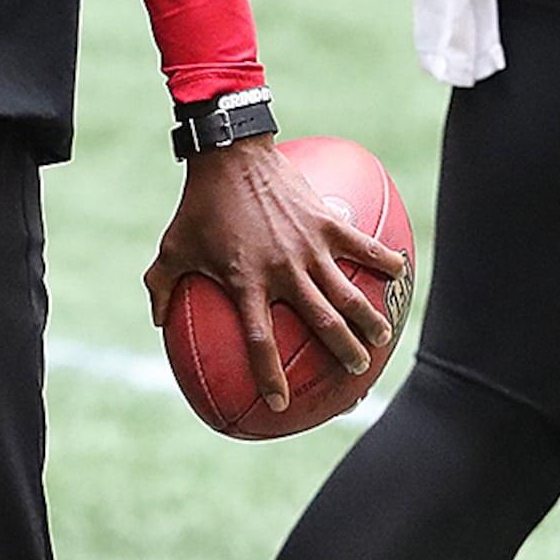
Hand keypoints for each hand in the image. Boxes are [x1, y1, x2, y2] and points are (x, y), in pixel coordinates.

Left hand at [147, 137, 405, 409]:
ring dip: (368, 317)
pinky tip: (401, 272)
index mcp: (245, 282)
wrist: (230, 155)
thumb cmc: (199, 204)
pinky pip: (361, 245)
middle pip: (320, 322)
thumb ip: (162, 288)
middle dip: (342, 351)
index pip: (259, 341)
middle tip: (355, 370)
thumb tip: (158, 322)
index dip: (269, 375)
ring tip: (381, 336)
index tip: (281, 404)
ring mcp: (307, 245)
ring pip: (347, 291)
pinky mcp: (325, 220)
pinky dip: (383, 259)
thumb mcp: (172, 248)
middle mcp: (281, 270)